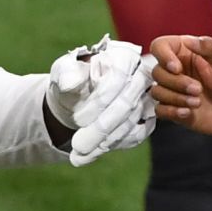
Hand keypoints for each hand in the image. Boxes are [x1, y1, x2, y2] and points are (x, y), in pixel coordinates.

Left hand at [47, 36, 158, 165]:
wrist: (80, 97)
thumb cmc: (72, 79)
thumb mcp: (63, 72)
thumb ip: (66, 74)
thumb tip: (70, 82)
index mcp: (123, 55)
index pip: (118, 78)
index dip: (99, 101)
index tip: (78, 120)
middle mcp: (141, 74)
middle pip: (127, 103)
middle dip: (101, 128)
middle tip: (78, 147)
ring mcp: (147, 98)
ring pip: (131, 123)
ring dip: (104, 141)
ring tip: (79, 155)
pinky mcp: (147, 118)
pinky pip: (136, 134)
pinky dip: (112, 146)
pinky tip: (91, 154)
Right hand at [148, 35, 211, 149]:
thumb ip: (208, 47)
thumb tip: (188, 39)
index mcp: (187, 53)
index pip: (160, 46)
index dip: (163, 56)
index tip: (177, 68)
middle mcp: (178, 71)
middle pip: (157, 72)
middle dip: (176, 82)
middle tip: (198, 90)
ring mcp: (175, 91)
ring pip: (156, 91)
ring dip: (175, 98)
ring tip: (197, 103)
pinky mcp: (175, 110)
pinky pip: (159, 110)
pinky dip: (171, 111)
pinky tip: (188, 112)